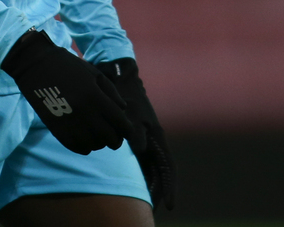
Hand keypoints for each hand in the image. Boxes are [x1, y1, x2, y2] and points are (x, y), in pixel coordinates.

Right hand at [1, 29, 131, 154]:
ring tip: (96, 133)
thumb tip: (123, 110)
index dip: (126, 130)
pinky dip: (85, 146)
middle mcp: (85, 113)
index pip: (121, 125)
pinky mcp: (57, 130)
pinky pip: (78, 148)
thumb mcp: (93, 73)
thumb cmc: (68, 66)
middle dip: (115, 138)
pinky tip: (84, 136)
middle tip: (112, 132)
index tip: (125, 128)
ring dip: (99, 141)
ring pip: (95, 146)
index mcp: (96, 97)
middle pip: (110, 139)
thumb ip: (111, 92)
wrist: (36, 65)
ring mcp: (70, 123)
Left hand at [98, 58, 175, 210]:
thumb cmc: (126, 94)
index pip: (167, 167)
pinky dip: (141, 175)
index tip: (170, 205)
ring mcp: (146, 140)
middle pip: (162, 172)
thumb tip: (140, 149)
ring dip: (151, 185)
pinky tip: (135, 185)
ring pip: (152, 169)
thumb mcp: (131, 111)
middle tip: (158, 211)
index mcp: (157, 136)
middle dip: (161, 191)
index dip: (169, 186)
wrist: (120, 78)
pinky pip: (142, 161)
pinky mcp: (136, 138)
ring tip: (147, 204)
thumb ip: (135, 130)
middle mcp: (154, 141)